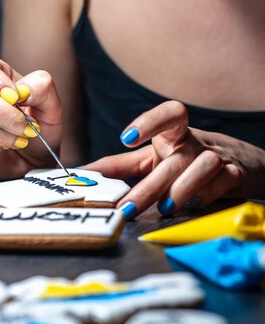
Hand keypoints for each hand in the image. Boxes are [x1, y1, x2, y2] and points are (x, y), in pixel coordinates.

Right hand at [0, 49, 62, 177]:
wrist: (35, 161)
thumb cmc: (40, 130)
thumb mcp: (51, 107)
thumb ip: (43, 89)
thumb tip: (24, 88)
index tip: (15, 96)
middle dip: (6, 115)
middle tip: (26, 127)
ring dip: (0, 133)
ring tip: (19, 139)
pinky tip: (3, 146)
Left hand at [83, 100, 264, 219]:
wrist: (240, 163)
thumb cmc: (186, 159)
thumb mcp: (153, 158)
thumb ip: (119, 166)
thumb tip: (82, 174)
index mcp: (175, 135)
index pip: (169, 115)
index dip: (149, 121)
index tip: (126, 137)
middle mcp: (196, 144)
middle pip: (174, 160)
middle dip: (149, 186)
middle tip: (126, 207)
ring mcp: (218, 158)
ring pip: (203, 166)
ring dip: (182, 188)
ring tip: (163, 208)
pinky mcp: (235, 175)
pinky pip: (225, 181)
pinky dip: (209, 194)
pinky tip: (193, 206)